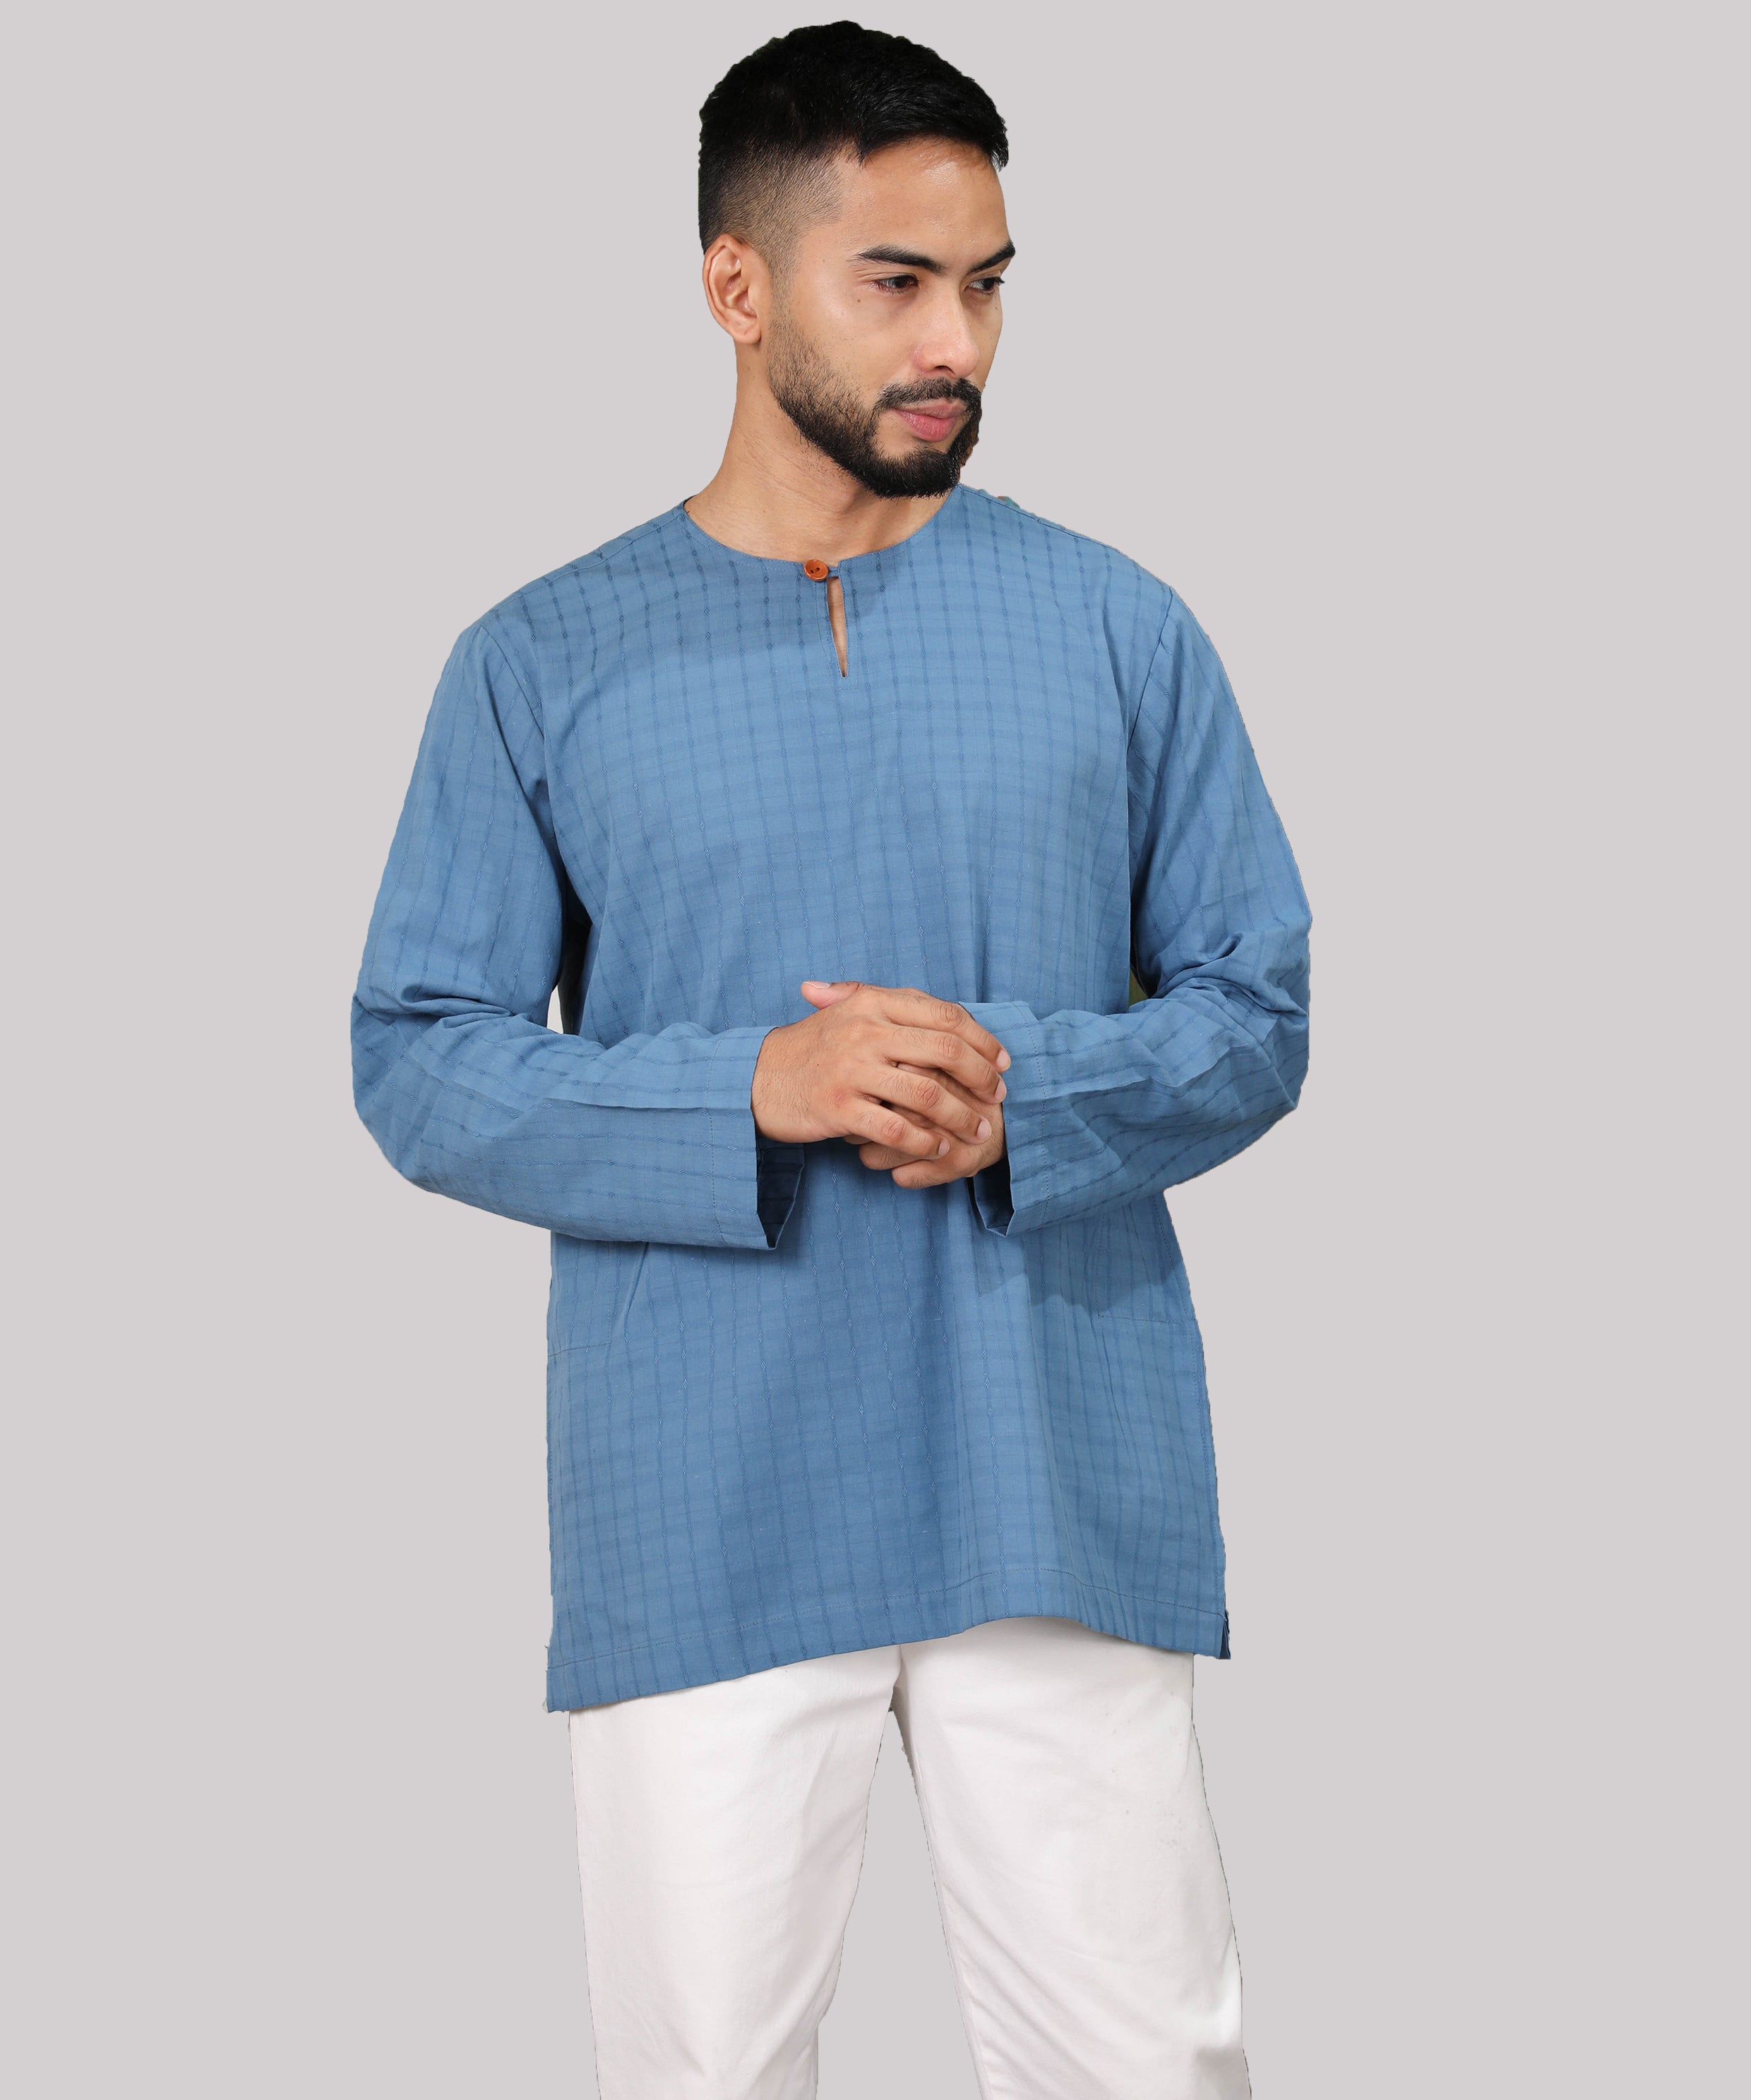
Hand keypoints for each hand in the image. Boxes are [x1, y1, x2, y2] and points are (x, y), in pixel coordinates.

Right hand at [751, 980, 1009, 1165]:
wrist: (756, 1078)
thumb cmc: (811, 1048)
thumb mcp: (847, 1012)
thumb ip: (894, 1006)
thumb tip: (950, 1016)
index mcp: (873, 1003)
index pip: (946, 1015)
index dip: (983, 1039)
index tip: (1002, 1061)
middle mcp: (865, 1031)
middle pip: (945, 1050)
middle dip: (981, 1077)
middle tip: (998, 1097)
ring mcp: (851, 1070)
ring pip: (927, 1093)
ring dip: (961, 1117)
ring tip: (978, 1131)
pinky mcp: (839, 1108)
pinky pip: (896, 1128)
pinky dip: (925, 1141)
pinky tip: (938, 1148)